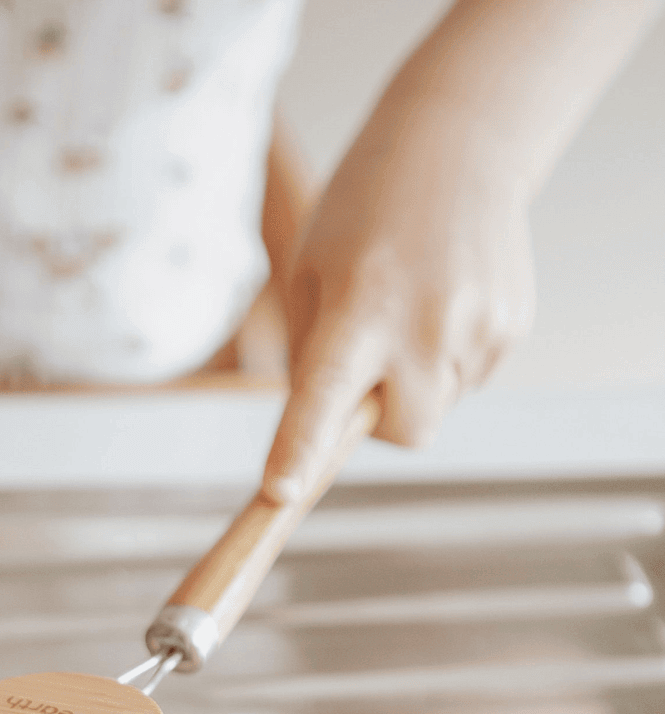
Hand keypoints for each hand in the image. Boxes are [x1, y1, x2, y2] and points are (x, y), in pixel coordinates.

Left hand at [263, 101, 535, 500]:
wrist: (456, 143)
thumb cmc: (361, 212)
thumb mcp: (310, 274)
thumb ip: (312, 356)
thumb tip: (322, 430)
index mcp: (359, 306)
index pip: (324, 396)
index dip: (301, 447)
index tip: (279, 491)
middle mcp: (426, 324)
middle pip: (406, 432)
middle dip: (380, 419)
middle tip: (369, 359)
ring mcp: (480, 327)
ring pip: (438, 406)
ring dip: (415, 381)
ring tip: (411, 305)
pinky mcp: (513, 327)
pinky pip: (468, 379)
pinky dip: (447, 359)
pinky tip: (443, 300)